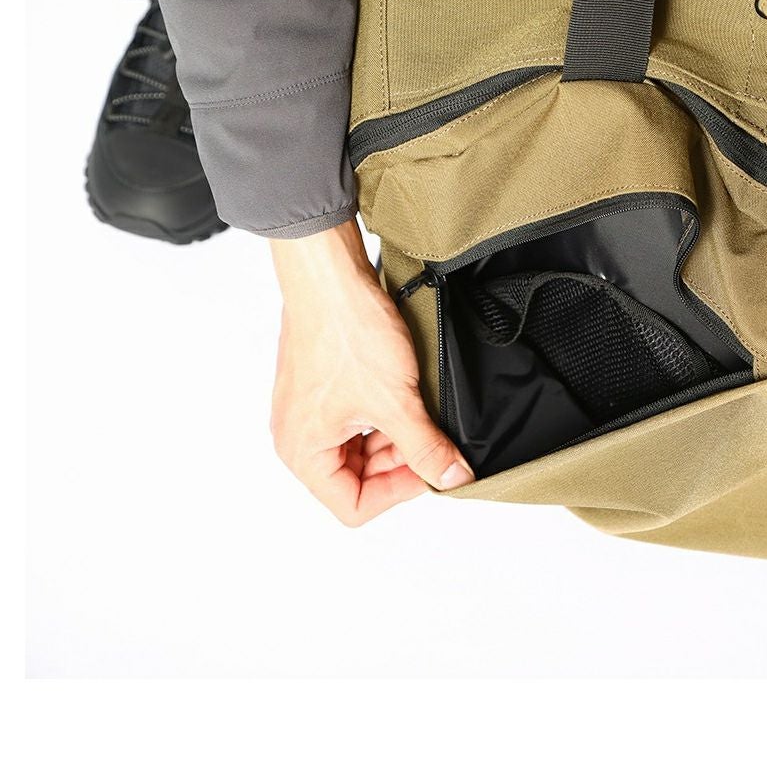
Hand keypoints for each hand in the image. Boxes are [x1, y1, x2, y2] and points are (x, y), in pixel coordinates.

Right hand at [269, 219, 473, 525]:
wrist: (332, 276)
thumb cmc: (346, 332)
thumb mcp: (397, 402)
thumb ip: (426, 448)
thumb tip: (453, 478)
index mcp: (303, 453)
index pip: (354, 506)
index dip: (398, 492)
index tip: (430, 466)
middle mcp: (298, 438)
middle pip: (358, 479)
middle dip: (400, 462)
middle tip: (432, 437)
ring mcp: (309, 412)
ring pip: (361, 450)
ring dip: (395, 437)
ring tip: (418, 409)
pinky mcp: (322, 389)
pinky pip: (357, 421)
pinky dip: (384, 416)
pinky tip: (404, 394)